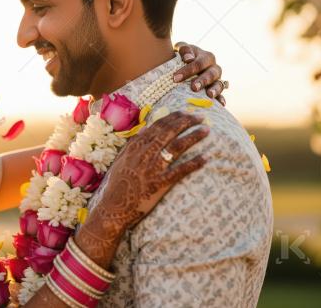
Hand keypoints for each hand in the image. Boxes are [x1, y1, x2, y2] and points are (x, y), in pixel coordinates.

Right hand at [94, 111, 208, 232]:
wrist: (114, 207)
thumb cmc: (117, 184)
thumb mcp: (121, 159)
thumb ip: (133, 143)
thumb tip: (146, 128)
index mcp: (136, 146)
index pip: (158, 126)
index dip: (173, 117)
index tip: (185, 112)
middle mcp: (145, 153)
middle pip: (169, 132)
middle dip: (186, 122)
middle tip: (200, 117)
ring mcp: (153, 167)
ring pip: (177, 147)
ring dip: (193, 136)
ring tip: (206, 130)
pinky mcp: (160, 183)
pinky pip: (180, 170)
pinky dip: (194, 163)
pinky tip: (206, 157)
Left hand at [173, 42, 225, 105]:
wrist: (186, 62)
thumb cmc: (183, 56)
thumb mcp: (182, 48)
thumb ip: (185, 50)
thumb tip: (188, 59)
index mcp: (207, 57)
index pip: (199, 63)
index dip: (188, 70)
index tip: (176, 78)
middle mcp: (214, 68)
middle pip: (211, 74)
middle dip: (202, 81)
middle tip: (193, 87)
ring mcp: (217, 80)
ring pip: (219, 84)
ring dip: (215, 90)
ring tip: (209, 95)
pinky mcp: (217, 90)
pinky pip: (221, 95)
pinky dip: (221, 99)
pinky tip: (220, 104)